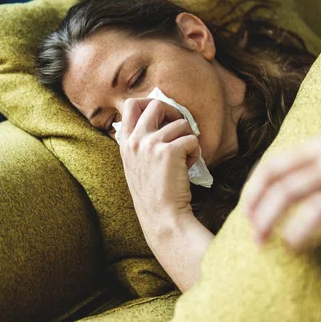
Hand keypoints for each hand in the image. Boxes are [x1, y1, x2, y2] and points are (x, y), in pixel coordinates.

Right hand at [119, 98, 200, 230]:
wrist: (161, 217)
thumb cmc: (152, 194)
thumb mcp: (135, 164)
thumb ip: (140, 142)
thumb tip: (158, 120)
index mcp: (125, 142)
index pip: (130, 104)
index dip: (150, 104)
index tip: (162, 117)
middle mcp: (136, 140)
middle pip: (156, 104)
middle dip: (173, 113)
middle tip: (180, 130)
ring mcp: (151, 144)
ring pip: (180, 123)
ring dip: (187, 138)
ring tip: (184, 158)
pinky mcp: (169, 151)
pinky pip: (191, 139)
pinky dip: (195, 151)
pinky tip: (188, 167)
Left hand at [244, 109, 320, 259]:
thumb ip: (316, 150)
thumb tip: (283, 172)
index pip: (274, 169)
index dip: (253, 194)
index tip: (246, 213)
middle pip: (286, 193)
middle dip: (264, 220)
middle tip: (257, 240)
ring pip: (314, 213)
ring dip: (294, 235)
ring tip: (289, 246)